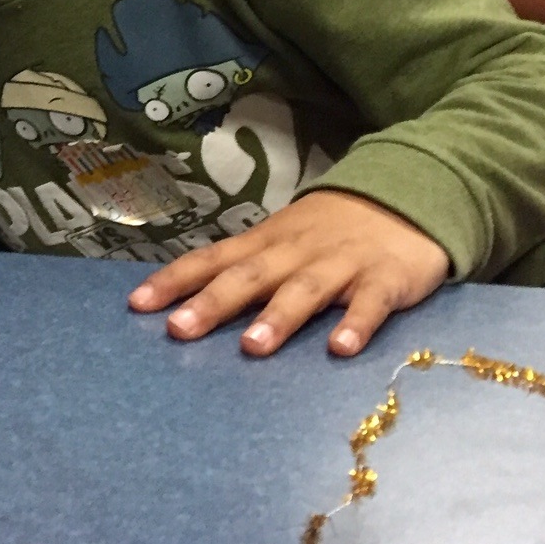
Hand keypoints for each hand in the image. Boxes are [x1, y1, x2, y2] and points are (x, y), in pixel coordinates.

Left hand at [127, 190, 451, 357]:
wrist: (407, 195)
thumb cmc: (332, 230)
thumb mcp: (283, 240)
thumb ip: (246, 269)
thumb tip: (189, 300)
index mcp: (266, 243)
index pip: (212, 259)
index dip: (175, 280)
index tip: (137, 305)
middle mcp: (296, 252)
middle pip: (250, 276)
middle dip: (213, 302)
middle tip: (179, 330)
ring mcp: (342, 264)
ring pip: (306, 289)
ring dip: (279, 317)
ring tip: (253, 347)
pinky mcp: (387, 278)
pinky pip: (371, 303)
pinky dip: (357, 323)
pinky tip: (341, 348)